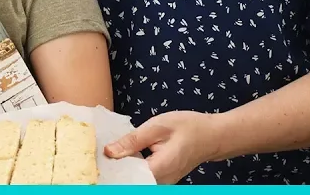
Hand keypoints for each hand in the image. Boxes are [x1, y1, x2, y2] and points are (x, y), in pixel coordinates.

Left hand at [104, 111, 223, 184]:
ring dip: (122, 168)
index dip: (111, 171)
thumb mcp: (157, 127)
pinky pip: (143, 176)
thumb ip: (132, 140)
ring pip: (136, 179)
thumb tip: (109, 151)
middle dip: (114, 170)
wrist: (213, 135)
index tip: (96, 162)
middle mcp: (162, 181)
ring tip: (105, 156)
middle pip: (131, 181)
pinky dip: (131, 167)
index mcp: (160, 169)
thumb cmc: (188, 127)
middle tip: (96, 157)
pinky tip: (121, 156)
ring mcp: (164, 182)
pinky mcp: (163, 178)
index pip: (128, 178)